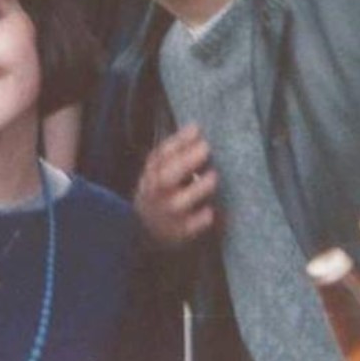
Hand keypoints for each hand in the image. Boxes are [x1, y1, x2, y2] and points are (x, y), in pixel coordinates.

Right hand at [133, 124, 218, 248]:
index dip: (178, 141)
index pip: (160, 155)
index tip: (197, 129)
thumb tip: (195, 127)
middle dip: (186, 161)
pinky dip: (201, 218)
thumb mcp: (158, 168)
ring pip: (178, 203)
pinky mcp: (180, 233)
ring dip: (197, 188)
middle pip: (166, 178)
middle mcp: (156, 193)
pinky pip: (191, 226)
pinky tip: (211, 210)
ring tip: (213, 176)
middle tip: (206, 148)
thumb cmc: (160, 189)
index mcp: (151, 174)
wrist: (147, 228)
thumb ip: (175, 149)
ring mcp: (168, 213)